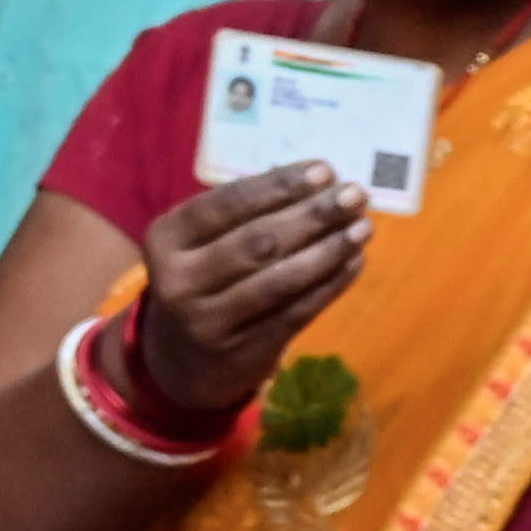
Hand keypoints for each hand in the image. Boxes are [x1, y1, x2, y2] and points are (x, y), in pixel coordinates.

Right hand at [128, 163, 371, 425]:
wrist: (182, 360)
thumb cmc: (203, 281)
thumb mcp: (201, 245)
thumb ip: (244, 216)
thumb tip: (315, 181)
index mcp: (167, 238)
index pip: (226, 204)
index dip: (278, 186)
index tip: (324, 170)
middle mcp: (180, 279)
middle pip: (258, 240)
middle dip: (313, 214)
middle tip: (356, 194)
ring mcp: (211, 319)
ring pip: (281, 278)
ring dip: (329, 249)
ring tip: (363, 227)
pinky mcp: (246, 349)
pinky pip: (298, 311)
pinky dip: (332, 283)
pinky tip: (356, 261)